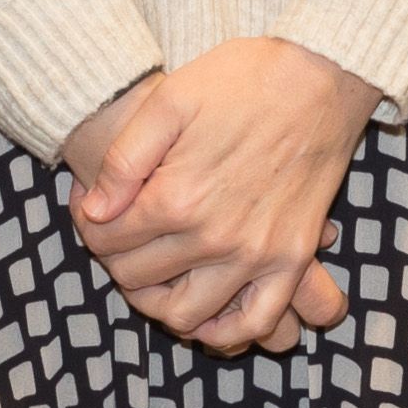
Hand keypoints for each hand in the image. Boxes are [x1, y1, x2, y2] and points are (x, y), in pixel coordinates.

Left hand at [61, 38, 373, 353]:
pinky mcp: (292, 259)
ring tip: (151, 272)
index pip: (107, 239)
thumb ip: (124, 159)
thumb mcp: (168, 99)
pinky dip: (223, 332)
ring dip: (156, 302)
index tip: (91, 203)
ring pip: (186, 315)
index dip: (87, 222)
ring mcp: (257, 254)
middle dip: (113, 258)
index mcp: (177, 196)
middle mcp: (215, 236)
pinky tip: (204, 311)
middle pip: (137, 278)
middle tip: (116, 233)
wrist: (321, 76)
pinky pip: (255, 323)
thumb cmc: (242, 79)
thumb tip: (95, 211)